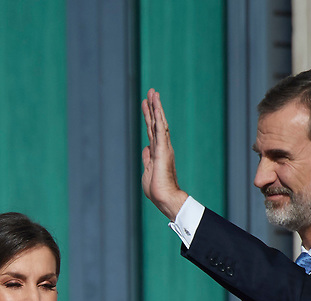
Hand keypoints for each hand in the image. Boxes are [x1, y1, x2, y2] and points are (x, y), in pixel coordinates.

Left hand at [141, 88, 188, 219]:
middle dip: (153, 106)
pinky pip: (160, 131)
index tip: (146, 103)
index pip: (152, 130)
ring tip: (153, 93)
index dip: (149, 116)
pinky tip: (156, 108)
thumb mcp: (147, 170)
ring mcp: (163, 147)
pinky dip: (158, 118)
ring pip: (159, 123)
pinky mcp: (163, 151)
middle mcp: (162, 146)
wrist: (164, 198)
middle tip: (150, 91)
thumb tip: (146, 148)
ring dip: (156, 108)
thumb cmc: (157, 188)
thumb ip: (147, 158)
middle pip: (156, 122)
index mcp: (158, 151)